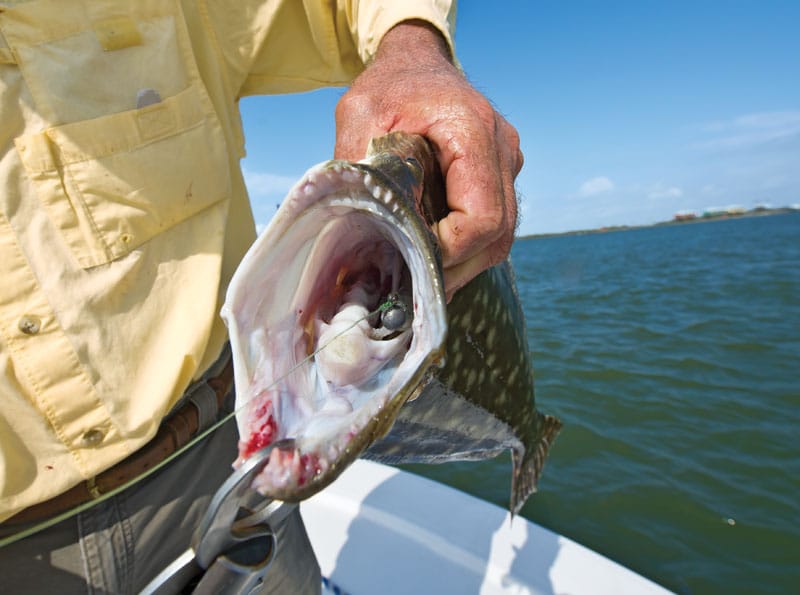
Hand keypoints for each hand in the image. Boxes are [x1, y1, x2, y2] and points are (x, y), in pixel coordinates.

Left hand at [334, 20, 522, 300]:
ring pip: (501, 237)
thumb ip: (360, 170)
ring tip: (420, 277)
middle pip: (497, 235)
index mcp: (472, 130)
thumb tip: (360, 233)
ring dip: (462, 264)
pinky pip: (494, 225)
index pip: (482, 217)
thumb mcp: (359, 116)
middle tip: (411, 284)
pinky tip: (433, 257)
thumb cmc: (388, 87)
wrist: (417, 63)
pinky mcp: (501, 176)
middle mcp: (504, 149)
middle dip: (454, 267)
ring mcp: (509, 163)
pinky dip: (466, 248)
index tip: (410, 259)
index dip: (449, 251)